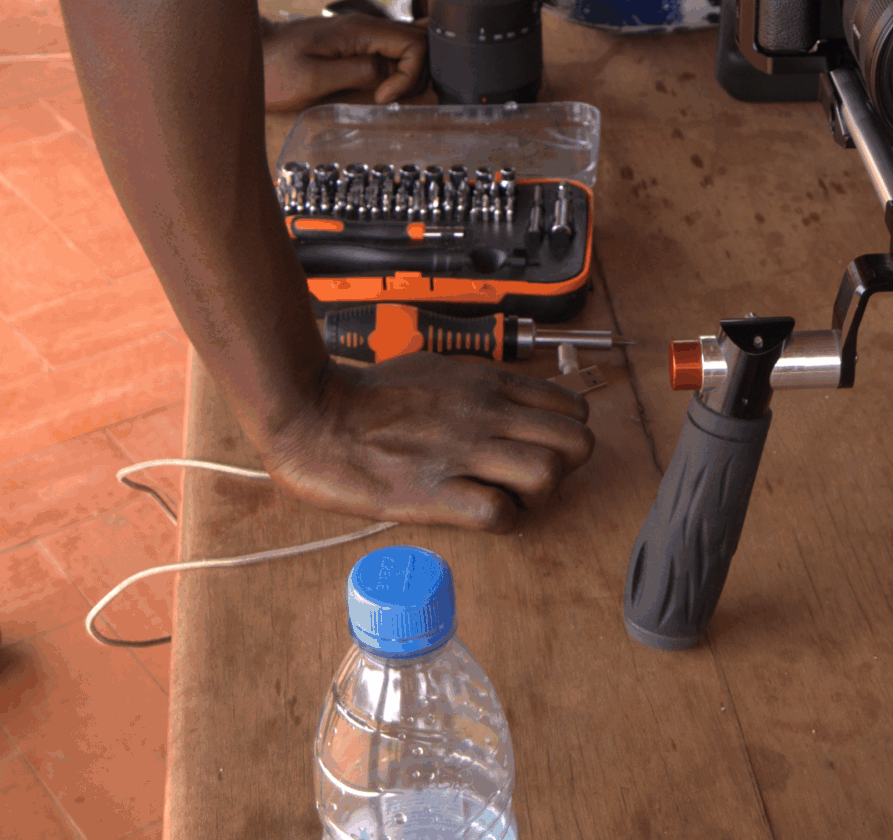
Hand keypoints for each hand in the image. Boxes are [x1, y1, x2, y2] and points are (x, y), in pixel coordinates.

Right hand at [260, 354, 595, 530]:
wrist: (315, 415)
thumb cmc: (370, 396)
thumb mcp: (438, 370)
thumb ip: (480, 387)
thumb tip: (509, 401)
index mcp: (487, 385)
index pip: (572, 407)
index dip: (566, 435)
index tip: (541, 449)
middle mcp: (486, 415)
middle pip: (577, 443)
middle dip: (567, 468)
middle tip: (533, 480)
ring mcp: (462, 454)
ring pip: (548, 476)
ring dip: (538, 498)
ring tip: (509, 499)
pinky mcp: (434, 495)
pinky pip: (498, 514)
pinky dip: (499, 522)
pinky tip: (478, 514)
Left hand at [262, 12, 425, 111]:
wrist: (247, 52)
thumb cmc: (273, 69)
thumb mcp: (312, 78)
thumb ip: (357, 72)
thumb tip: (390, 75)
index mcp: (359, 31)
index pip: (415, 44)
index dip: (410, 76)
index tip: (382, 99)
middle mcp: (366, 26)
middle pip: (420, 44)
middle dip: (416, 76)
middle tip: (387, 100)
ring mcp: (362, 33)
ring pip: (409, 47)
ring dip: (409, 74)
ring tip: (385, 96)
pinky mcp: (355, 43)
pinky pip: (391, 51)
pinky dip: (399, 67)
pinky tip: (388, 84)